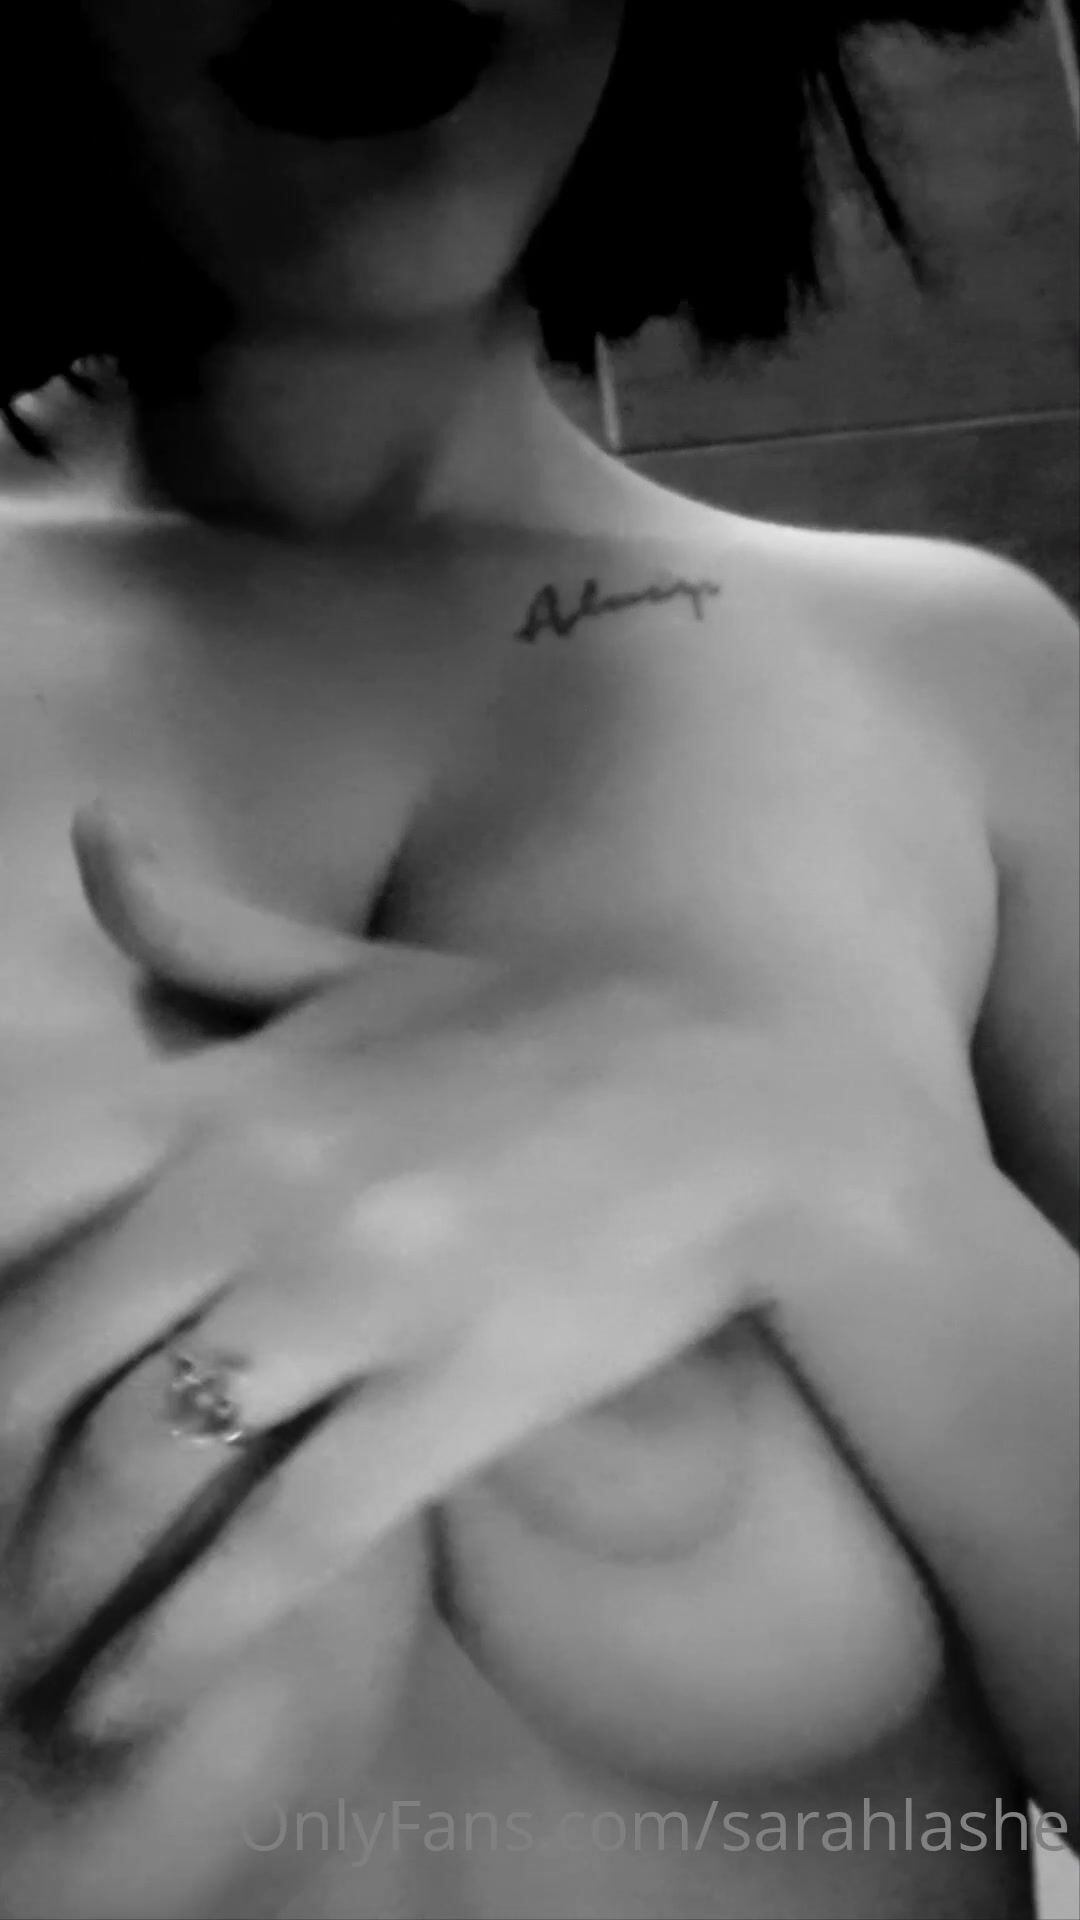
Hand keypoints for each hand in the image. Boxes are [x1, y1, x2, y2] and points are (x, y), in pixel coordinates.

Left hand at [1, 813, 944, 1823]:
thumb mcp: (355, 969)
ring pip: (144, 1461)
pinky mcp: (448, 1397)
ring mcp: (356, 1297)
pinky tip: (116, 1704)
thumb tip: (89, 832)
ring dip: (57, 1575)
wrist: (733, 1097)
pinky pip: (283, 1542)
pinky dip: (180, 1642)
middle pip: (46, 1354)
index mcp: (227, 1083)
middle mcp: (263, 1188)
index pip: (11, 1188)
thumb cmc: (530, 1028)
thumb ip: (202, 927)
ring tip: (27, 1641)